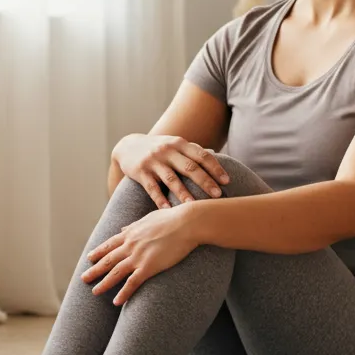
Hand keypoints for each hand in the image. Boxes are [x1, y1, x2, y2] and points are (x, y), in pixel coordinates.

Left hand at [81, 204, 198, 304]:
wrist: (186, 223)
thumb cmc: (172, 218)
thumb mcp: (148, 218)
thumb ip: (134, 225)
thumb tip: (123, 228)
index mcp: (130, 233)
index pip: (110, 244)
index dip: (98, 252)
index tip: (89, 258)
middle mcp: (130, 245)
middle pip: (108, 260)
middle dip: (94, 270)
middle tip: (83, 278)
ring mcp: (138, 256)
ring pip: (115, 272)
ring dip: (103, 283)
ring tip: (94, 292)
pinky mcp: (149, 267)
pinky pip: (132, 283)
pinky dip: (123, 293)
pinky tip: (116, 301)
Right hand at [113, 134, 229, 208]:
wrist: (127, 147)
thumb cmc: (159, 149)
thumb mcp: (174, 145)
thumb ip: (192, 152)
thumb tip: (217, 159)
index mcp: (179, 143)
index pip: (201, 155)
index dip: (215, 167)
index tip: (226, 181)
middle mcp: (167, 150)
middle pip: (190, 167)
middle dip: (205, 181)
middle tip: (217, 195)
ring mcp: (153, 161)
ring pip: (171, 179)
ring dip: (184, 194)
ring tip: (194, 207)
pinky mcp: (140, 171)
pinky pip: (152, 188)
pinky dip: (160, 200)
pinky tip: (168, 211)